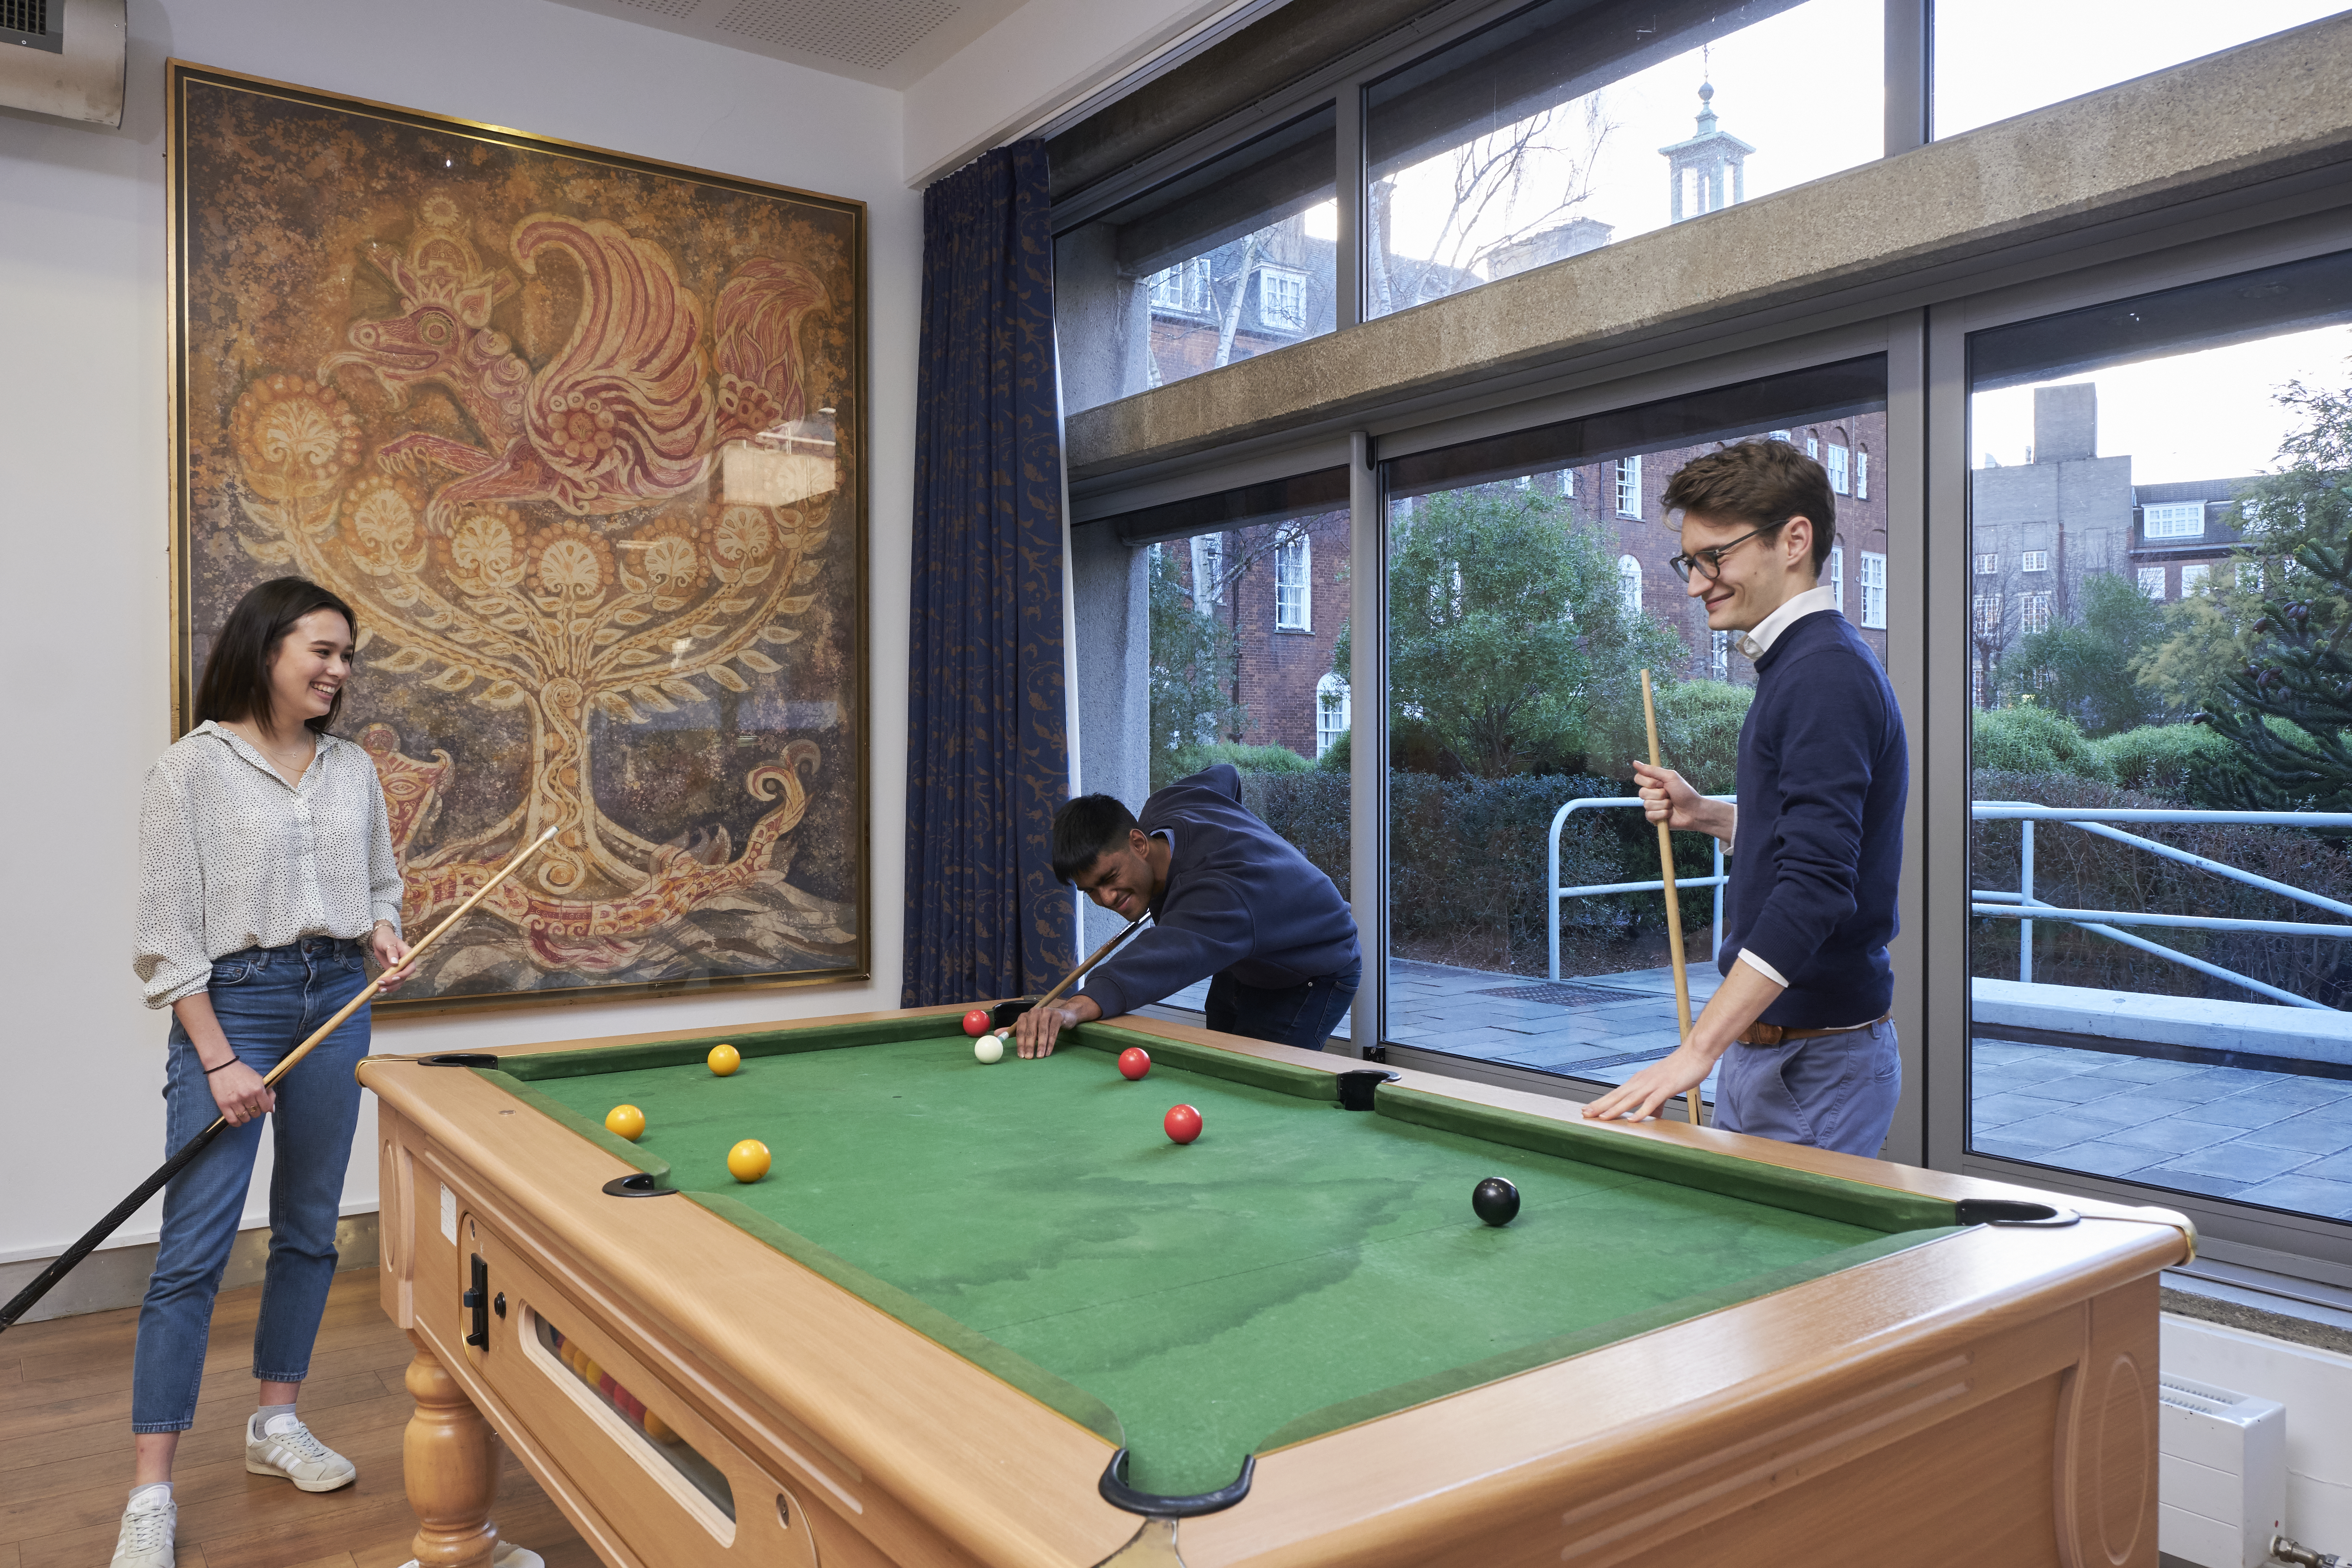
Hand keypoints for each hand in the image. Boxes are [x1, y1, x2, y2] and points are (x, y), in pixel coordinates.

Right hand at [209, 1057, 275, 1125]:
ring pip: (245, 1118)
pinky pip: (232, 1121)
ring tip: (243, 1110)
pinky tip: (237, 1118)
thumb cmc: (241, 1071)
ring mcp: (235, 1101)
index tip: (261, 1105)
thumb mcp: (259, 1079)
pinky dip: (237, 1122)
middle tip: (250, 1105)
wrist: (222, 1065)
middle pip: (256, 1113)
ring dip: (246, 1116)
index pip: (267, 1107)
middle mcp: (247, 1095)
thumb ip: (268, 1093)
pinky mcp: (223, 1104)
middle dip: (255, 1110)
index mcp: (258, 1089)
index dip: (265, 1107)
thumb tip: (271, 1110)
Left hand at [371, 921, 413, 990]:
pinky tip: (380, 988)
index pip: (410, 968)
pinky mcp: (393, 973)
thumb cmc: (386, 938)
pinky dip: (388, 986)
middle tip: (381, 983)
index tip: (393, 977)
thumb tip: (395, 963)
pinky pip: (393, 982)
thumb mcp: (388, 943)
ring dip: (390, 987)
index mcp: (408, 955)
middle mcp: (406, 964)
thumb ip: (391, 952)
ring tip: (379, 989)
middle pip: (404, 977)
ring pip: (399, 982)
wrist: (380, 940)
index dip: (403, 974)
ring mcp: (400, 969)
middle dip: (393, 983)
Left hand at [1015, 994, 1100, 1057]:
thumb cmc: (1045, 1024)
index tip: (1021, 1055)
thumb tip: (996, 1034)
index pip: (1020, 1029)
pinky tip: (1048, 1051)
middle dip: (1029, 1046)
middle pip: (1031, 1031)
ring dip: (1041, 1045)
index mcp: (1026, 1015)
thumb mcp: (1030, 1027)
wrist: (1065, 1015)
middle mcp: (1035, 1012)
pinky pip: (1053, 1031)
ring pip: (1042, 1031)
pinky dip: (1050, 1043)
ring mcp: (1047, 1013)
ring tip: (1039, 1056)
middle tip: (1029, 1057)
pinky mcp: (1057, 1016)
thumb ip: (1015, 1032)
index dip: (1020, 1043)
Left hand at [1581, 1041, 1711, 1125]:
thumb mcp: (1664, 1088)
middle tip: (1585, 1114)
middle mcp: (1642, 1081)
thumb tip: (1653, 1115)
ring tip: (1602, 1118)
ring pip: (1630, 1098)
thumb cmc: (1680, 1070)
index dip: (1602, 1102)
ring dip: (1615, 1109)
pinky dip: (1642, 1111)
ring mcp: (1653, 1083)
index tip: (1588, 1109)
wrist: (1696, 1054)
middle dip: (1601, 1106)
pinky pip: (1652, 1101)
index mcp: (1639, 1080)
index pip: (1617, 1093)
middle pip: (1618, 1096)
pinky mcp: (1666, 1087)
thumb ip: (1657, 1101)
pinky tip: (1633, 1119)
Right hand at [1632, 762, 1702, 829]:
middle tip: (1669, 795)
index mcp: (1654, 782)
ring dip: (1663, 804)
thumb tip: (1634, 762)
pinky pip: (1650, 815)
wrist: (1694, 811)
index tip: (1661, 783)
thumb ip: (1652, 770)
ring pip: (1647, 804)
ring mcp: (1651, 806)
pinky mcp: (1653, 817)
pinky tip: (1669, 813)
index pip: (1638, 778)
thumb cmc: (1685, 793)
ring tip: (1671, 805)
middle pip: (1641, 792)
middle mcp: (1651, 793)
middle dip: (1659, 794)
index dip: (1648, 782)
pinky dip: (1663, 814)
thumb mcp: (1670, 777)